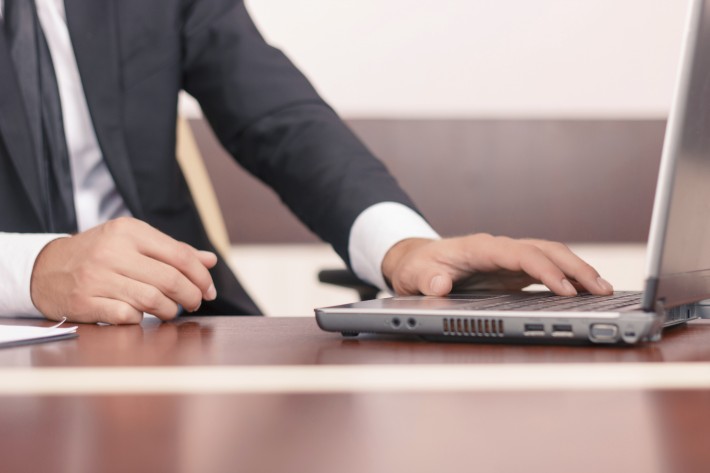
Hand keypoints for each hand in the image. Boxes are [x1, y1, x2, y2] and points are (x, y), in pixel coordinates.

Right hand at [30, 217, 217, 323]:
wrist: (44, 268)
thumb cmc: (99, 254)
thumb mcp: (132, 242)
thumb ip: (172, 251)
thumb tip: (210, 260)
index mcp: (129, 231)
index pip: (180, 255)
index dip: (201, 276)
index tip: (209, 290)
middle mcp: (112, 252)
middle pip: (170, 279)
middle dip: (191, 296)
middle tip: (195, 303)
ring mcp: (97, 278)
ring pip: (152, 300)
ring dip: (170, 310)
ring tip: (171, 311)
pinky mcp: (84, 302)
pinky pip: (127, 316)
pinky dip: (141, 319)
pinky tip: (141, 316)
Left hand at [381, 234, 613, 296]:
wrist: (416, 261)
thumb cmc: (417, 266)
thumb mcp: (413, 274)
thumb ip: (426, 279)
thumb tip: (440, 284)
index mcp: (481, 247)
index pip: (521, 254)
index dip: (545, 270)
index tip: (565, 290)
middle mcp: (500, 249)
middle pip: (546, 250)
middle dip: (576, 268)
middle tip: (603, 290)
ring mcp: (509, 259)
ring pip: (551, 257)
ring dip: (578, 271)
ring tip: (605, 291)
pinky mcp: (512, 271)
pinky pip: (546, 270)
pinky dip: (568, 278)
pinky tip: (586, 293)